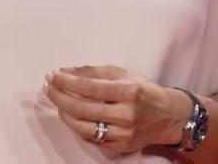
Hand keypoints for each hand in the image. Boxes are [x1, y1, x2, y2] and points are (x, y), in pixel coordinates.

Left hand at [44, 64, 189, 153]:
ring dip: (65, 114)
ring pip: (83, 127)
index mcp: (129, 92)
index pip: (90, 87)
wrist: (168, 117)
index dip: (67, 82)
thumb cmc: (145, 91)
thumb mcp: (124, 74)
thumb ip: (94, 72)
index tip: (52, 75)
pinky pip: (92, 138)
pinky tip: (72, 116)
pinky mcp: (120, 147)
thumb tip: (65, 72)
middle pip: (83, 109)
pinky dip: (78, 126)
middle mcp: (126, 114)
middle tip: (48, 88)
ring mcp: (123, 134)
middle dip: (60, 97)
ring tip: (58, 102)